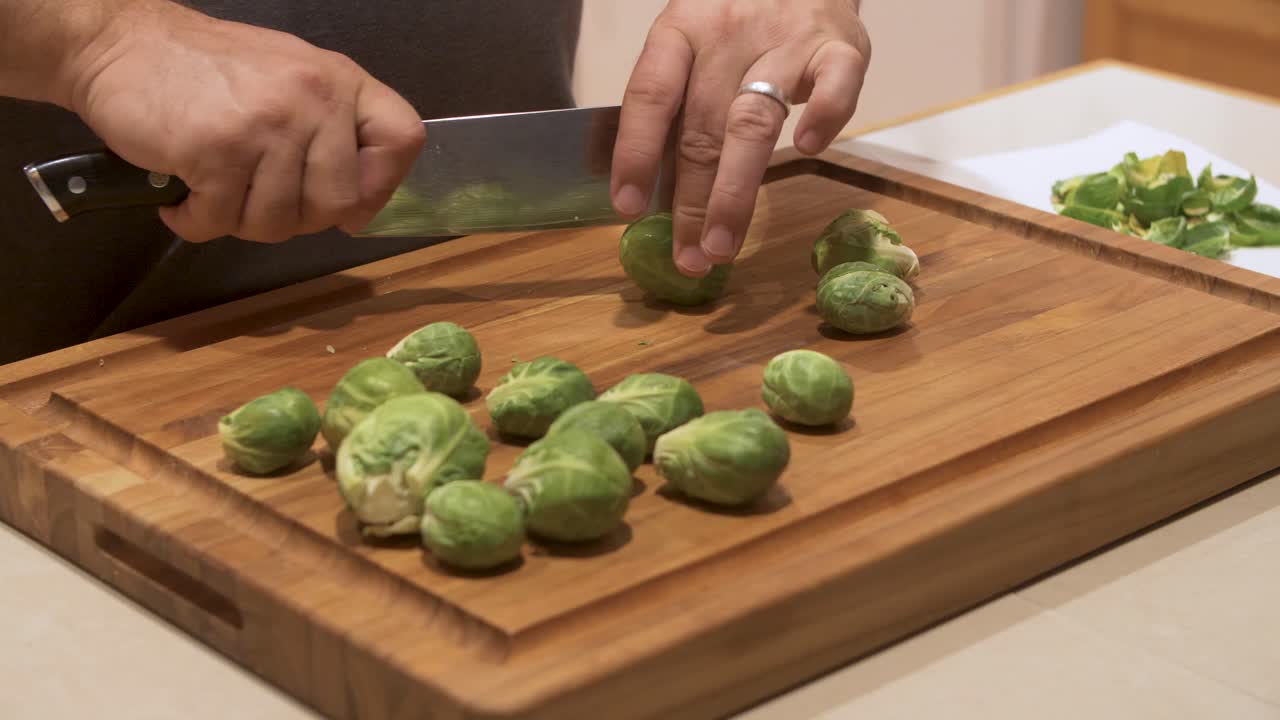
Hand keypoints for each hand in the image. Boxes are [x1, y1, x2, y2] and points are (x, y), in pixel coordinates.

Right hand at [63, 0, 424, 242]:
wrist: (120, 46)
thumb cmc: (208, 71)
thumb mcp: (290, 79)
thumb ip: (330, 131)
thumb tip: (359, 210)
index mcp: (339, 81)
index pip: (402, 139)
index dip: (382, 185)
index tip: (349, 203)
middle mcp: (313, 99)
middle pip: (336, 202)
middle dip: (297, 218)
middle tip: (258, 199)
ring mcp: (267, 125)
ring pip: (279, 222)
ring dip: (241, 222)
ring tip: (218, 192)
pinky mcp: (218, 151)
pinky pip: (222, 222)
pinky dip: (198, 222)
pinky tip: (186, 198)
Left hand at [610, 0, 869, 275]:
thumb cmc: (737, 20)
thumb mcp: (694, 44)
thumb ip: (676, 104)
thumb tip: (646, 190)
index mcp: (682, 30)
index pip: (650, 94)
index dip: (636, 152)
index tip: (628, 207)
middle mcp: (729, 35)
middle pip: (701, 127)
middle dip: (689, 201)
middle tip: (685, 257)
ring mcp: (786, 42)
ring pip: (754, 123)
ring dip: (734, 193)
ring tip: (720, 246)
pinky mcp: (840, 49)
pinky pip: (834, 86)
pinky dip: (823, 116)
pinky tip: (807, 150)